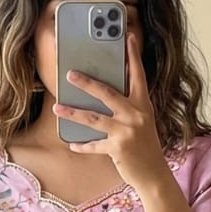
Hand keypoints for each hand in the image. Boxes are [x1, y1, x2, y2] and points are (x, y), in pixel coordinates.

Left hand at [53, 31, 169, 194]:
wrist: (154, 174)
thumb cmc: (145, 146)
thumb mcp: (142, 121)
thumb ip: (128, 107)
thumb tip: (104, 93)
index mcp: (143, 105)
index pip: (138, 75)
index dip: (133, 56)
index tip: (129, 37)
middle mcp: (136, 115)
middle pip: (107, 93)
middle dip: (86, 83)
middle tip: (69, 74)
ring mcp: (127, 131)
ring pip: (94, 118)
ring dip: (73, 113)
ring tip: (56, 107)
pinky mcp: (118, 148)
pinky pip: (94, 144)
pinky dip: (82, 145)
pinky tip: (72, 143)